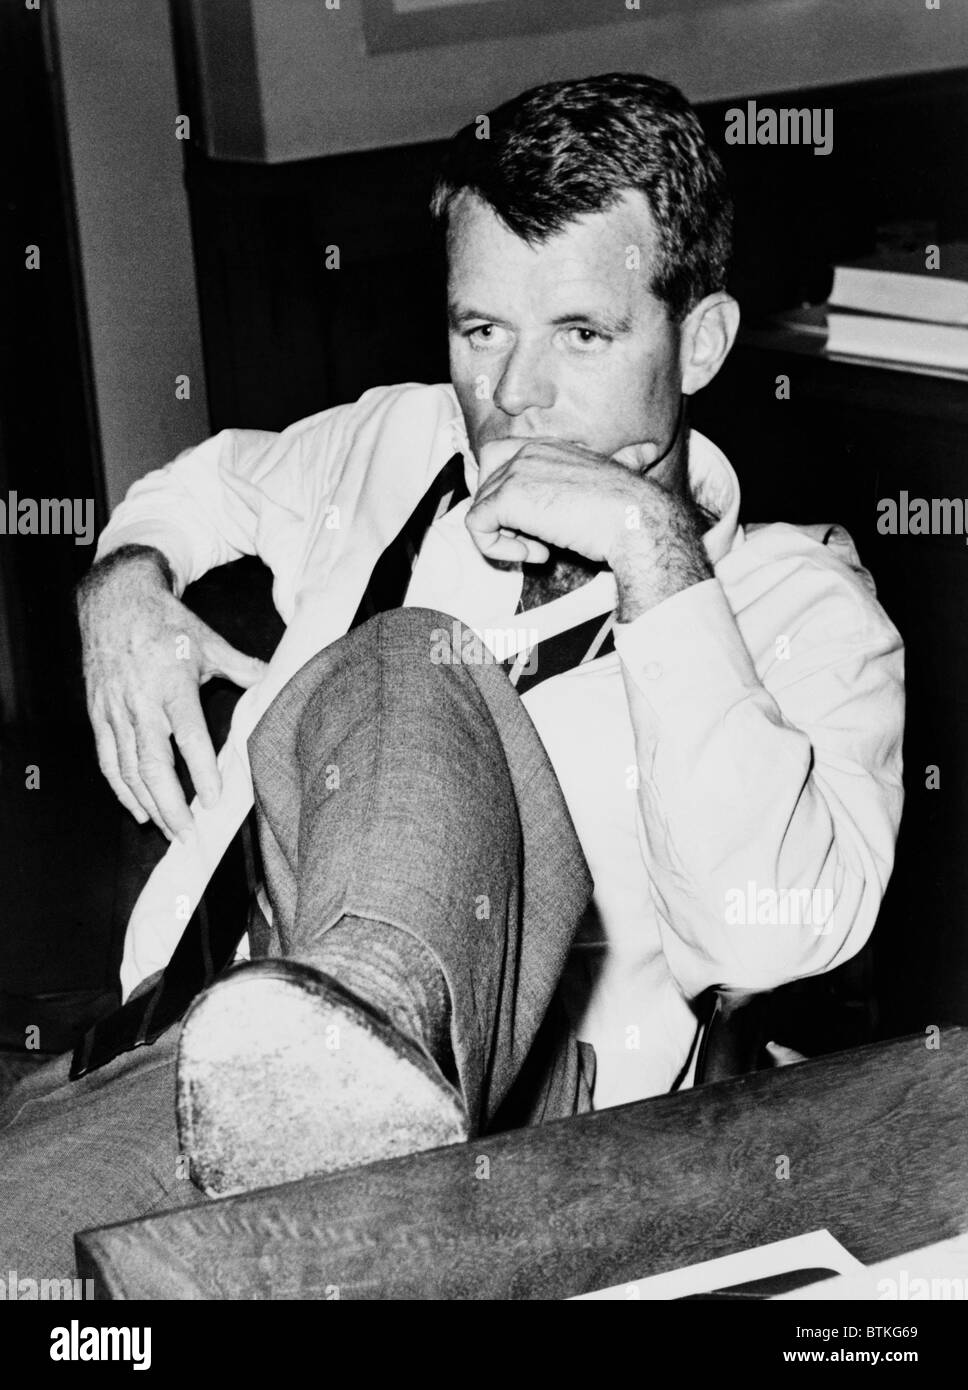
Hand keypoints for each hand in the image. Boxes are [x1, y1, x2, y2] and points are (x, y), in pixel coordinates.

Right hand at [77, 548, 266, 840]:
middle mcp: (141, 703)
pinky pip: (107, 760)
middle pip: (153, 766)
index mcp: (173, 686)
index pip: (188, 738)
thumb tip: (277, 682)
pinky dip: (121, 790)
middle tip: (189, 834)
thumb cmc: (167, 624)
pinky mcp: (98, 715)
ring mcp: (115, 711)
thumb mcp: (210, 642)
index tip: (214, 800)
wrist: (115, 601)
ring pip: (128, 770)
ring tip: (169, 831)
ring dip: (148, 805)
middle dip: (170, 805)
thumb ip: (244, 668)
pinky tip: (137, 810)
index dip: (200, 772)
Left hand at [466, 437, 662, 565]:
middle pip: (485, 485)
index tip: (538, 523)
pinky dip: (495, 548)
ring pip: (480, 507)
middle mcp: (528, 451)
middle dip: (503, 517)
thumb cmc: (630, 510)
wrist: (636, 520)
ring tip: (541, 550)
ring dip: (505, 537)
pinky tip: (534, 555)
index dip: (508, 497)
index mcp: (548, 445)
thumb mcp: (609, 484)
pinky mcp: (508, 498)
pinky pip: (475, 525)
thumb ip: (605, 471)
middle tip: (536, 539)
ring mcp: (516, 471)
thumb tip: (648, 452)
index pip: (500, 461)